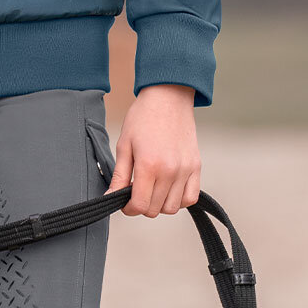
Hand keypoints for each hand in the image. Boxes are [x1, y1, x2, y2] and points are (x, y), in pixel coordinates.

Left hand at [108, 84, 200, 217]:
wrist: (168, 98)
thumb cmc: (143, 118)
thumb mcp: (124, 145)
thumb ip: (119, 176)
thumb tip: (110, 198)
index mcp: (149, 165)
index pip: (140, 205)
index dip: (128, 209)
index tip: (123, 202)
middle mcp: (170, 171)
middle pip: (155, 209)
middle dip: (142, 205)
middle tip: (135, 191)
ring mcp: (186, 170)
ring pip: (172, 207)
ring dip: (159, 204)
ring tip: (151, 188)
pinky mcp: (196, 167)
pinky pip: (190, 197)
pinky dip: (178, 200)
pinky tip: (167, 189)